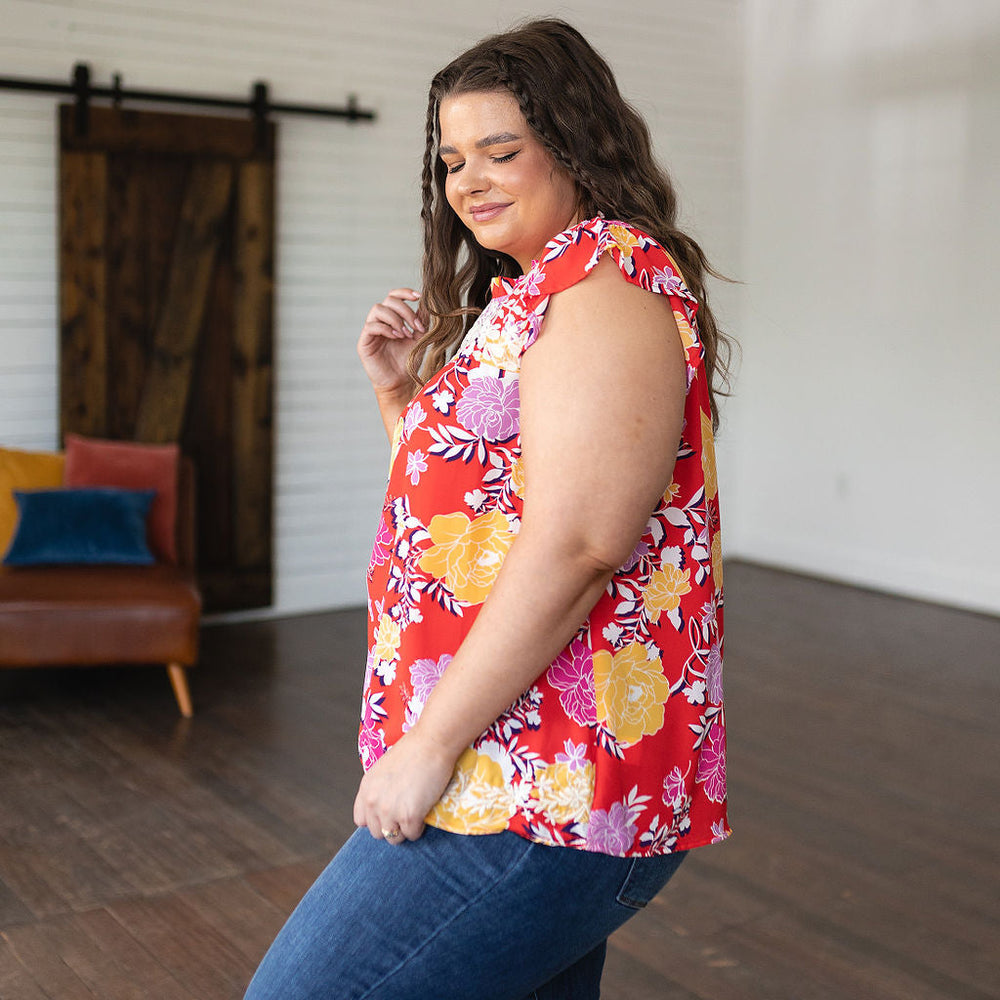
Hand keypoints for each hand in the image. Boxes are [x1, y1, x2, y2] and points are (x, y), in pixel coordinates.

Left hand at [353, 729, 456, 843]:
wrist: (432, 742)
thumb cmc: (413, 751)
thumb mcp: (384, 769)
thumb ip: (379, 790)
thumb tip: (384, 808)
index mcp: (366, 788)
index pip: (361, 820)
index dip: (376, 818)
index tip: (389, 813)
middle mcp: (373, 801)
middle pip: (377, 832)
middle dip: (392, 825)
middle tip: (406, 812)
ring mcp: (389, 810)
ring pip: (393, 838)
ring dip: (405, 829)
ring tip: (416, 813)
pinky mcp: (409, 816)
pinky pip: (412, 835)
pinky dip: (420, 827)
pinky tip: (425, 811)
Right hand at [357, 288, 424, 397]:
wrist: (401, 382)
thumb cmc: (409, 361)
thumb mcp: (420, 337)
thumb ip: (421, 320)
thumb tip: (429, 301)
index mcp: (392, 318)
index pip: (394, 296)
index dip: (405, 292)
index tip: (419, 296)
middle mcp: (380, 321)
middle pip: (389, 300)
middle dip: (405, 311)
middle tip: (416, 326)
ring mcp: (371, 330)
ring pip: (378, 309)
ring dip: (395, 319)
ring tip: (405, 334)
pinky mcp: (364, 342)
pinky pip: (371, 326)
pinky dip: (386, 328)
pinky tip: (397, 337)